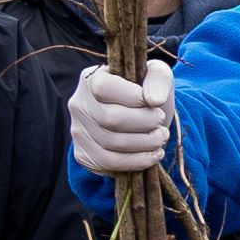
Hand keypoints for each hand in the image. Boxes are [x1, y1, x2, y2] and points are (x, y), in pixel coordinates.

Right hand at [68, 61, 179, 182]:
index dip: (134, 97)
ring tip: (160, 137)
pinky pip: (110, 163)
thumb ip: (158, 79)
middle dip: (146, 122)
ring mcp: (78, 132)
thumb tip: (154, 99)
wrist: (138, 119)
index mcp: (90, 79)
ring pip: (113, 143)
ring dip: (146, 143)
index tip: (154, 102)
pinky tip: (152, 154)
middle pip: (112, 119)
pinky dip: (138, 161)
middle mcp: (79, 104)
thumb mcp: (156, 76)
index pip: (104, 88)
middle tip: (160, 121)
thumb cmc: (145, 93)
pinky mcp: (84, 155)